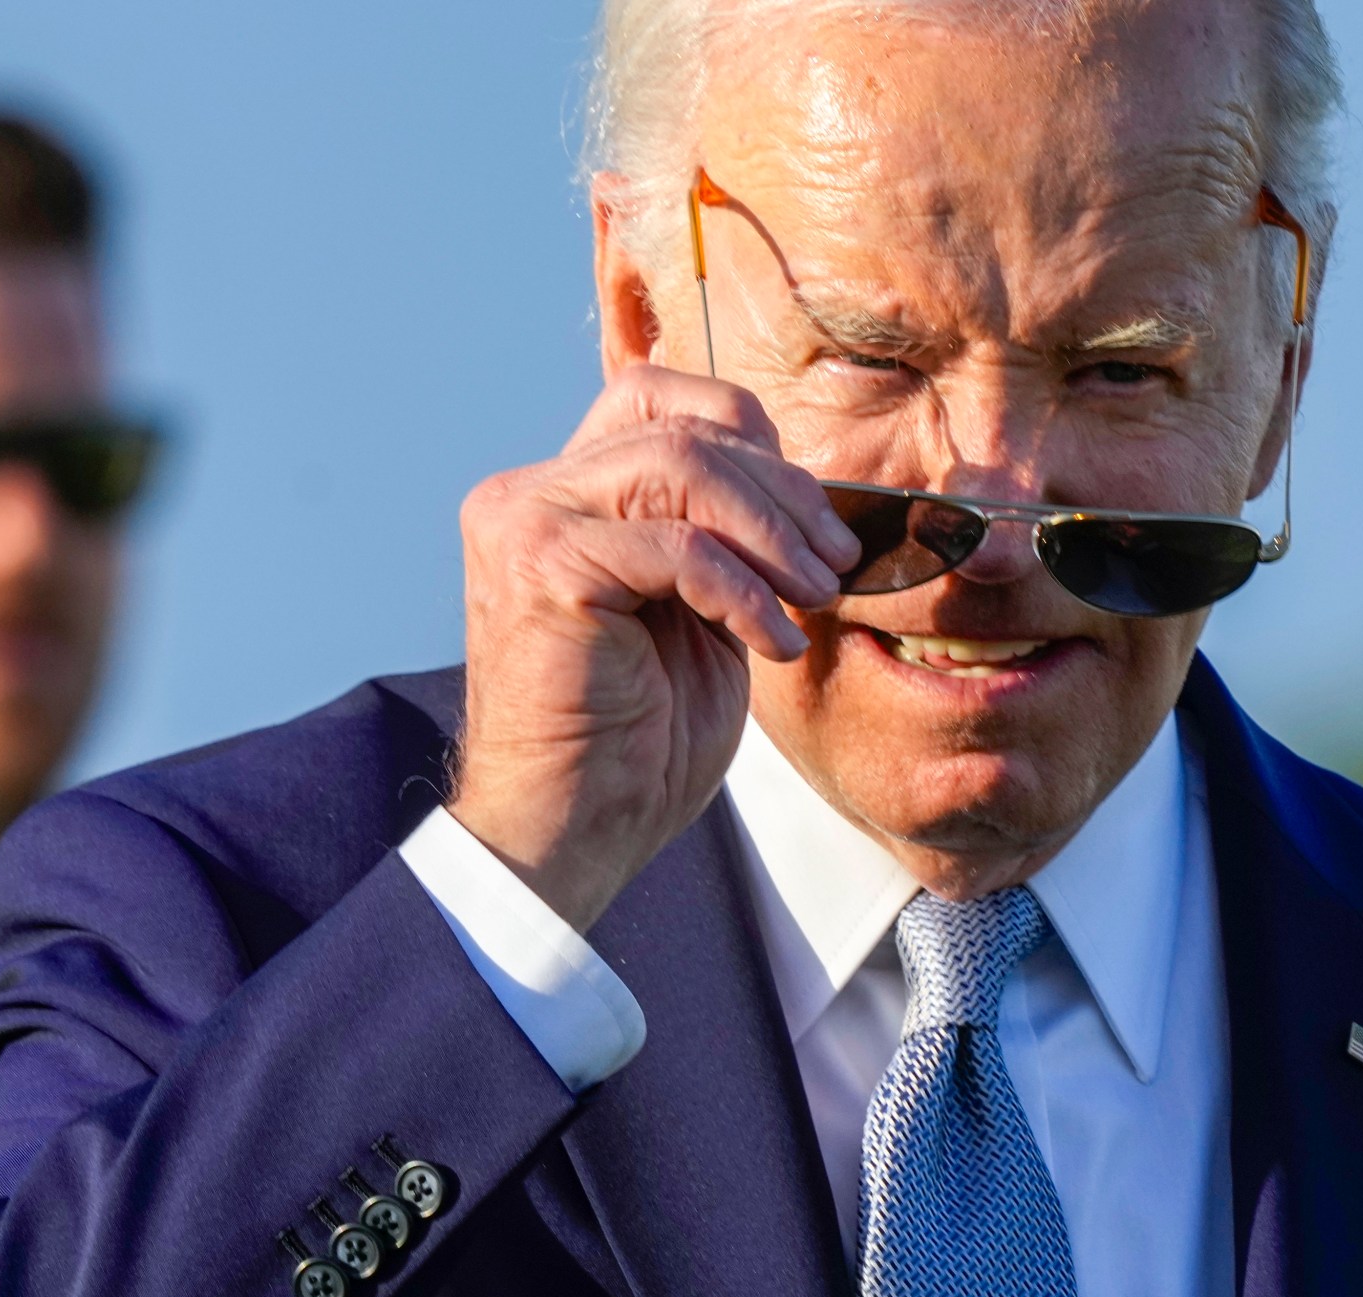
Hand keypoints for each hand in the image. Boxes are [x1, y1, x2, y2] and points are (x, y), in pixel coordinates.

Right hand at [447, 364, 858, 931]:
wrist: (575, 831)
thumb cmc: (636, 740)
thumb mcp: (697, 612)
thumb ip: (719, 538)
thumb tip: (807, 490)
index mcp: (560, 494)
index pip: (657, 398)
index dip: (747, 434)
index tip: (811, 514)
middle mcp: (529, 494)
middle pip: (680, 429)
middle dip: (782, 492)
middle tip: (837, 562)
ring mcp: (526, 523)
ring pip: (680, 466)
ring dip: (770, 533)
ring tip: (813, 596)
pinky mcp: (542, 568)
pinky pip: (676, 545)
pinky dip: (743, 590)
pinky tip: (772, 643)